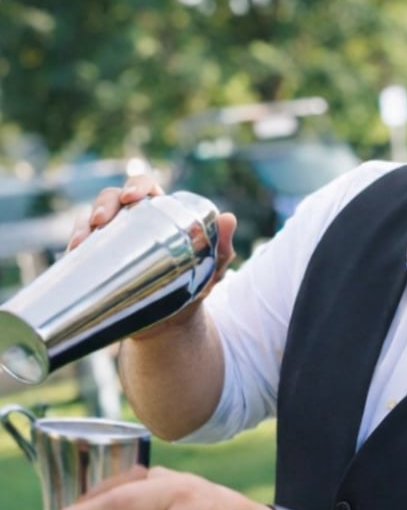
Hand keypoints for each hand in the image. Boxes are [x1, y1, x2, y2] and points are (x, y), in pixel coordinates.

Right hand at [66, 174, 237, 337]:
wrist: (173, 324)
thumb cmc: (195, 286)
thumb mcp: (212, 266)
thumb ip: (222, 244)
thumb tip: (229, 218)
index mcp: (160, 213)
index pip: (145, 187)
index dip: (136, 185)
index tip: (133, 199)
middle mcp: (132, 221)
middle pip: (112, 199)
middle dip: (103, 204)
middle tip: (101, 221)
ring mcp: (113, 241)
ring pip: (91, 220)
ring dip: (83, 225)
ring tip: (81, 242)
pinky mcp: (99, 262)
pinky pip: (82, 248)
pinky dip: (76, 247)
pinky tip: (72, 254)